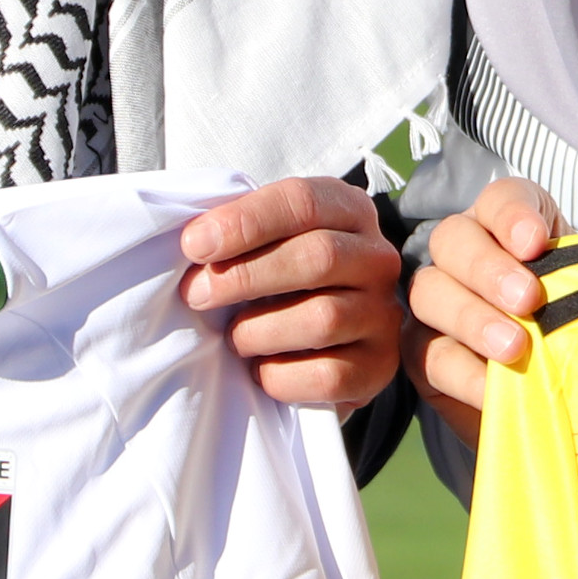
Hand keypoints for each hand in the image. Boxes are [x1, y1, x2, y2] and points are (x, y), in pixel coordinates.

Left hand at [180, 176, 404, 410]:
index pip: (302, 203)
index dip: (244, 222)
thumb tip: (196, 241)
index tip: (194, 245)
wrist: (319, 343)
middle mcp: (377, 259)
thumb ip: (238, 230)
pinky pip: (328, 375)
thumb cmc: (277, 280)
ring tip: (234, 338)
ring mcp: (383, 314)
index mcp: (349, 212)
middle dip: (244, 276)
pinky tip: (259, 370)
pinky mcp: (379, 366)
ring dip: (259, 331)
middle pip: (318, 257)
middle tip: (197, 294)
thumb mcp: (264, 241)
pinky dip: (280, 376)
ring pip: (323, 319)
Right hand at [400, 177, 558, 448]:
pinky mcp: (423, 350)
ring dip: (472, 318)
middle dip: (489, 268)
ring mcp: (437, 299)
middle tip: (527, 300)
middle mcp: (465, 251)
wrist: (556, 387)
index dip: (513, 215)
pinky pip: (431, 354)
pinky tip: (493, 387)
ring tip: (514, 348)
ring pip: (431, 292)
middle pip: (454, 238)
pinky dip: (464, 371)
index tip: (535, 243)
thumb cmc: (575, 324)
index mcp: (510, 225)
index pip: (501, 200)